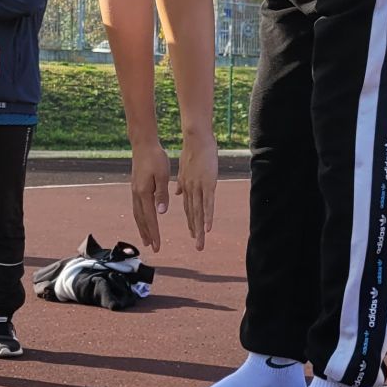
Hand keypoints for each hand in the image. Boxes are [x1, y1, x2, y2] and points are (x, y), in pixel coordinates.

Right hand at [129, 140, 170, 252]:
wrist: (143, 144)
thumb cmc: (155, 158)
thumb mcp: (163, 175)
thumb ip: (162, 194)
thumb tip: (161, 212)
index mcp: (144, 193)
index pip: (150, 218)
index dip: (154, 233)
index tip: (157, 245)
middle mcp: (137, 194)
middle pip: (141, 220)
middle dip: (147, 235)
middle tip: (152, 247)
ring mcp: (134, 191)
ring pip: (137, 214)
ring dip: (142, 228)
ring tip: (146, 239)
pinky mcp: (135, 187)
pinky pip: (137, 207)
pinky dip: (140, 218)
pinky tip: (144, 220)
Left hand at [176, 134, 216, 251]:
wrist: (196, 139)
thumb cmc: (192, 151)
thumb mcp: (184, 168)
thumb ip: (182, 182)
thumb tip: (179, 192)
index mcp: (186, 186)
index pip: (189, 208)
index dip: (191, 222)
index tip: (193, 233)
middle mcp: (190, 190)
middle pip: (193, 215)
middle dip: (195, 231)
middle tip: (198, 247)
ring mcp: (199, 188)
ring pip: (199, 213)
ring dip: (200, 230)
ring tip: (200, 243)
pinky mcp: (208, 184)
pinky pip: (207, 204)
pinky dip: (207, 217)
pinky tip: (207, 228)